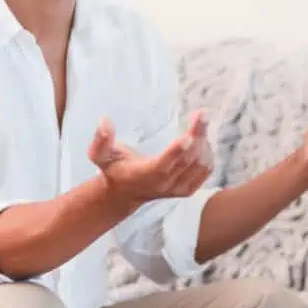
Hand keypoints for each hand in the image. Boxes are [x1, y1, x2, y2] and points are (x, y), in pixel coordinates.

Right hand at [87, 110, 213, 207]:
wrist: (126, 193)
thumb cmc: (114, 168)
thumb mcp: (100, 156)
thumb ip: (100, 141)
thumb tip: (104, 120)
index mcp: (144, 176)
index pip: (162, 166)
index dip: (176, 152)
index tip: (188, 136)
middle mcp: (164, 185)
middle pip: (187, 161)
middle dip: (197, 135)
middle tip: (202, 113)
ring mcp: (178, 189)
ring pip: (200, 164)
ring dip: (204, 141)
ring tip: (199, 123)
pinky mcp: (189, 189)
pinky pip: (206, 170)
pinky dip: (208, 152)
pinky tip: (201, 138)